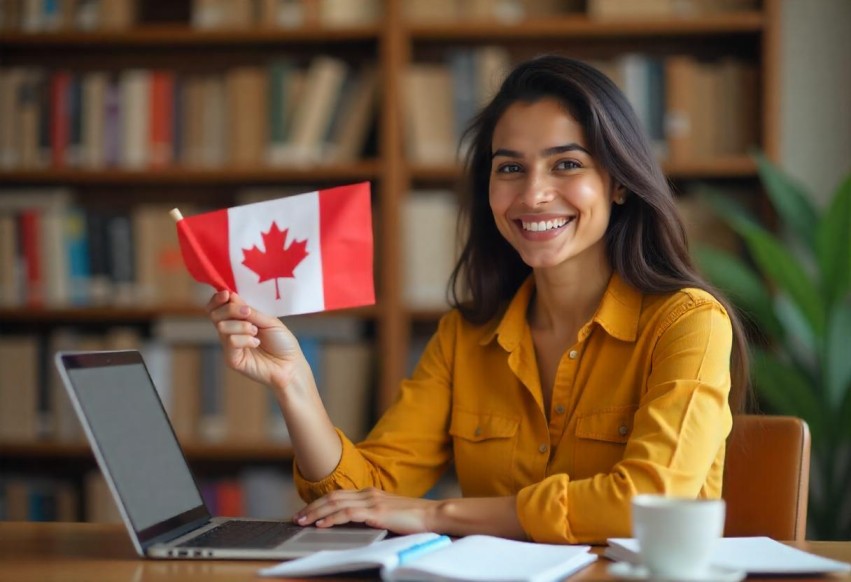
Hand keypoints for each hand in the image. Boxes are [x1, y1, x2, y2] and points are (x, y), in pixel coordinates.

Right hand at [205, 290, 307, 392]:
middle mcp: (231, 332)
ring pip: (222, 327)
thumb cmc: (282, 342)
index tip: (227, 294)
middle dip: (231, 309)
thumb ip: (250, 311)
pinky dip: (245, 339)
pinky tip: (256, 343)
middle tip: (248, 313)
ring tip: (256, 332)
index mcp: (238, 320)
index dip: (217, 299)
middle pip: (215, 314)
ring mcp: (230, 347)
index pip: (217, 307)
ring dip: (242, 326)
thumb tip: (230, 295)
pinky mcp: (232, 360)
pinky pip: (231, 341)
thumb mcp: (268, 321)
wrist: (291, 364)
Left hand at [293, 488, 438, 534]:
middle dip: (312, 506)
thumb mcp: (387, 514)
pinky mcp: (377, 512)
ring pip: (336, 503)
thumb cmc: (413, 518)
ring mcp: (372, 501)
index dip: (320, 502)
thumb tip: (354, 523)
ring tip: (303, 520)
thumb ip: (371, 515)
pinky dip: (332, 518)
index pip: (339, 495)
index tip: (307, 512)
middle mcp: (368, 493)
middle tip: (297, 517)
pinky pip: (348, 514)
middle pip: (333, 497)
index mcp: (370, 493)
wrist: (433, 514)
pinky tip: (322, 524)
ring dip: (316, 512)